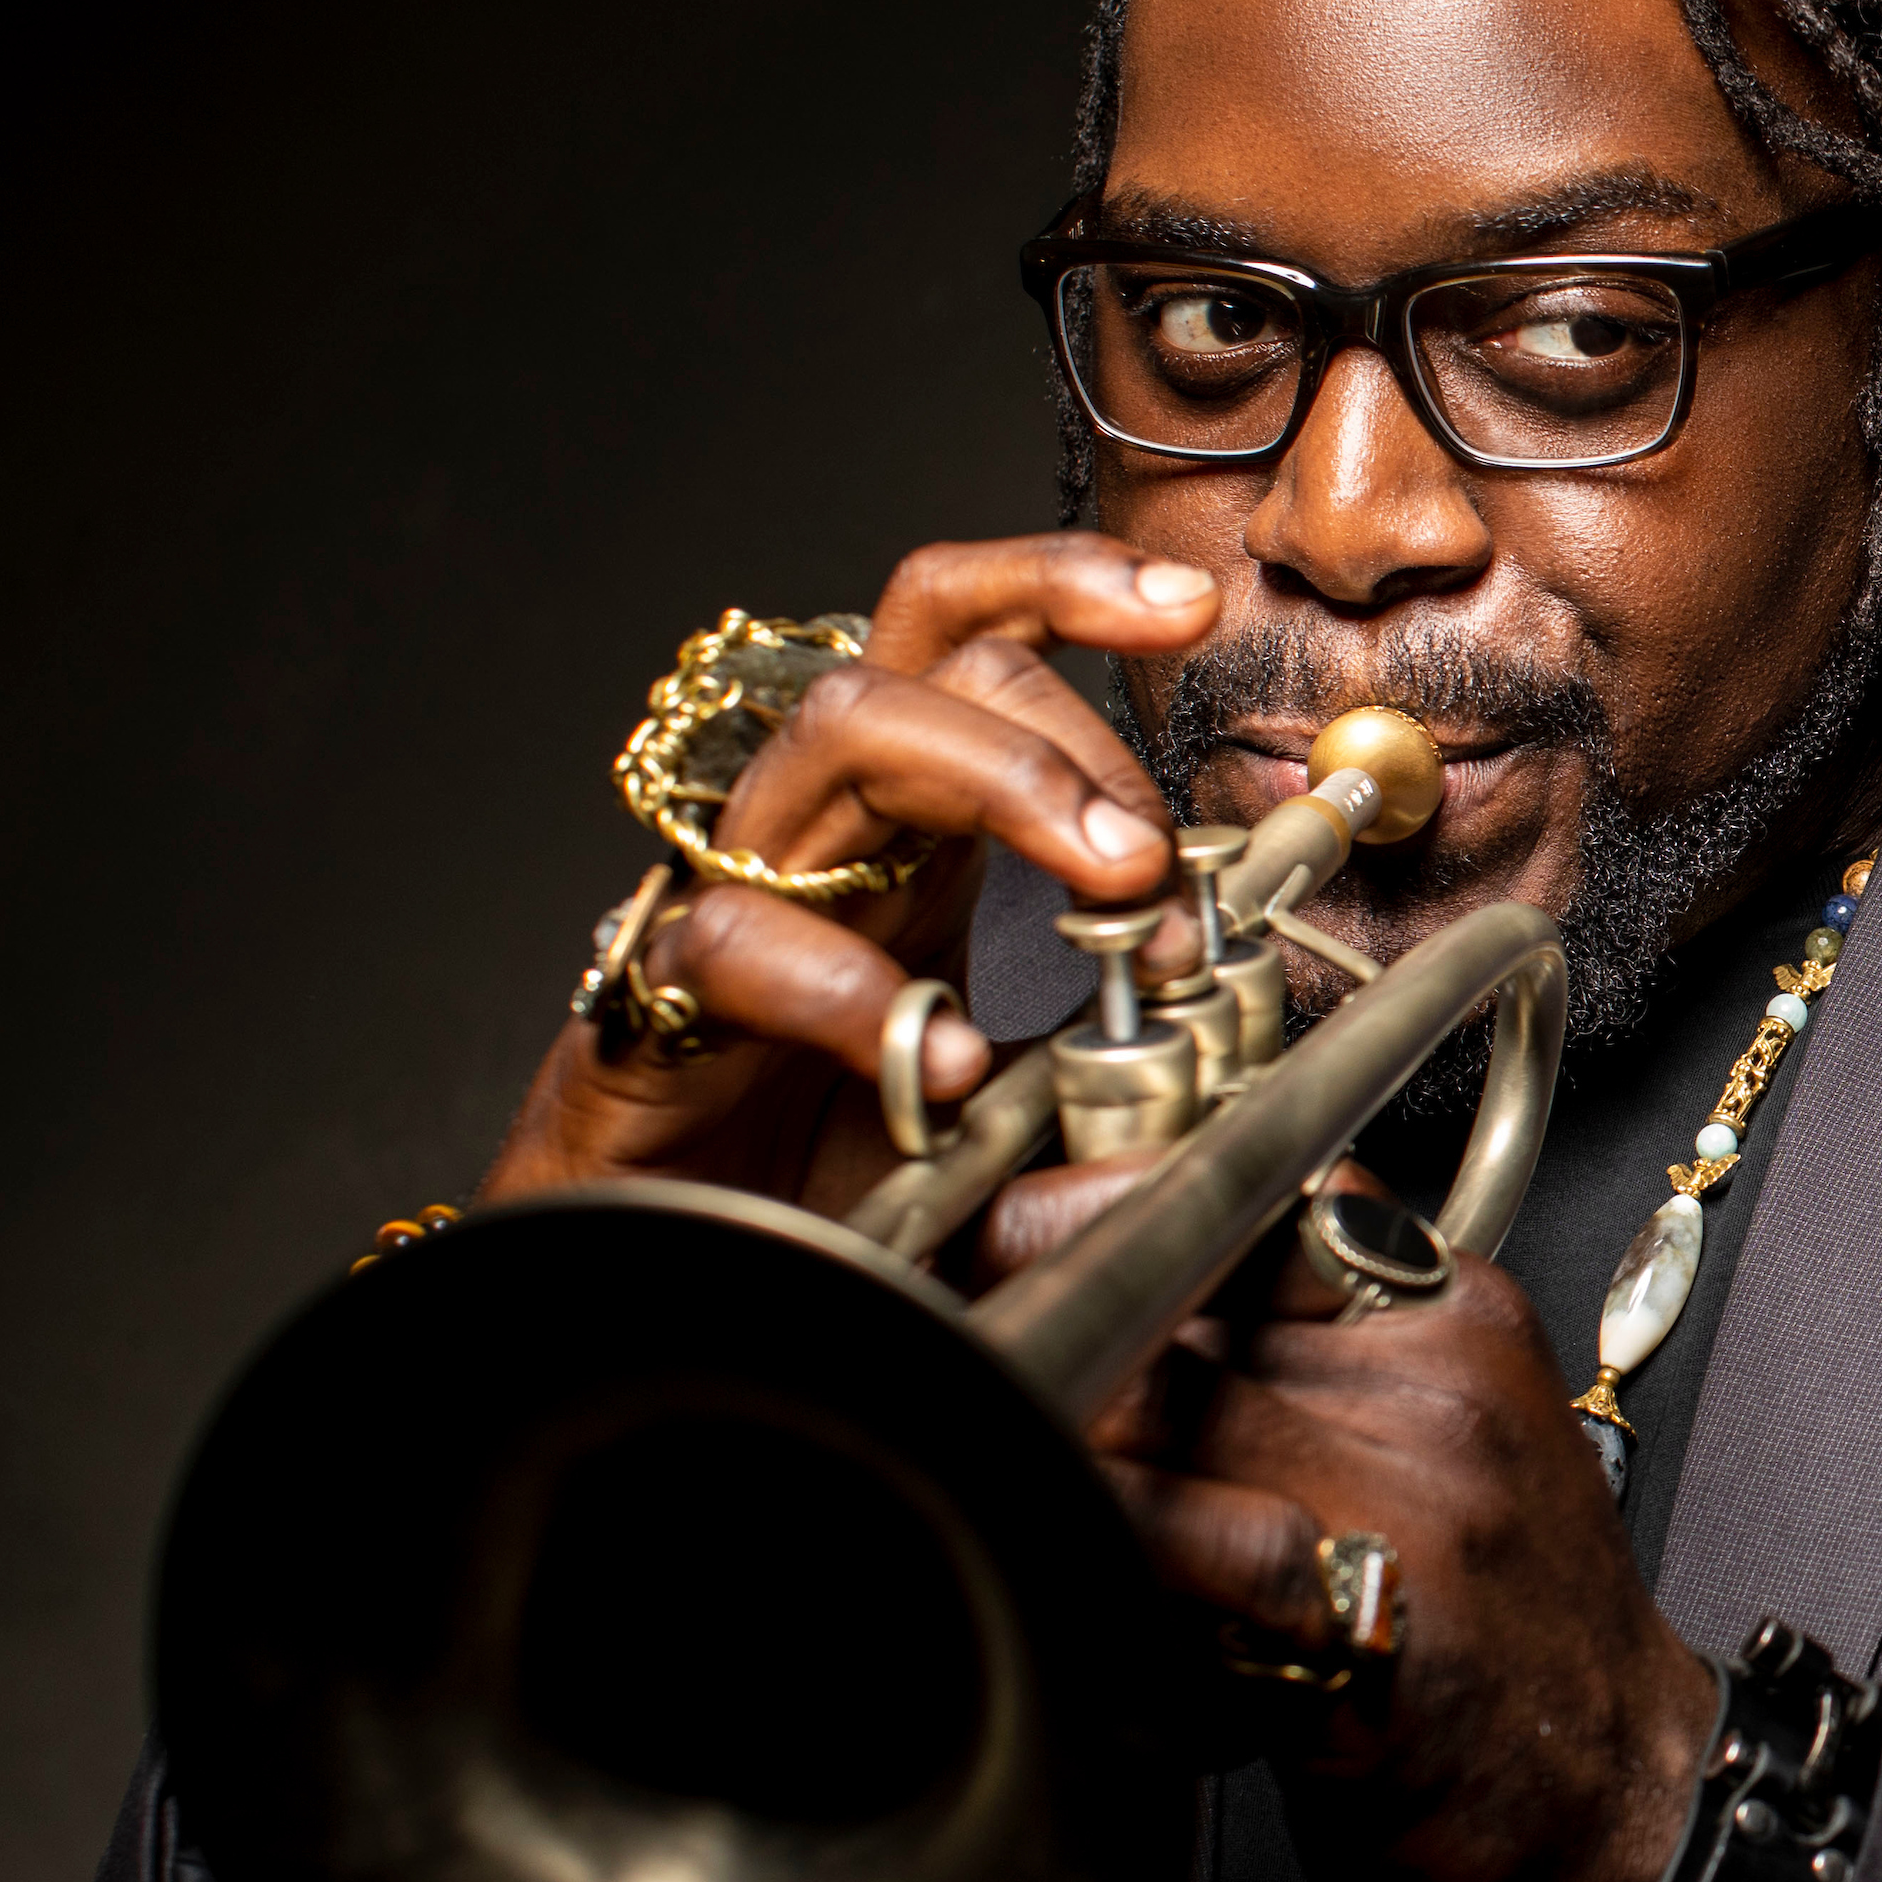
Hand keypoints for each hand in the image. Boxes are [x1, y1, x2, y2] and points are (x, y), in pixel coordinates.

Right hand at [481, 536, 1219, 1208]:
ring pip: (840, 732)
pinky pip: (739, 935)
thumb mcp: (1020, 1151)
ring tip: (1108, 884)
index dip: (1070, 592)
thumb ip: (1118, 1129)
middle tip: (1154, 858)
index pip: (971, 643)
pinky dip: (852, 985)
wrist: (673, 1288)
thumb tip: (1222, 1138)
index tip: (1190, 609)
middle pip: (923, 663)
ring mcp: (740, 900)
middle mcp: (829, 840)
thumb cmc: (829, 1192)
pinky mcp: (659, 1000)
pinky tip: (937, 1060)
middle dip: (1067, 728)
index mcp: (915, 841)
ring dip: (1000, 778)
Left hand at [1025, 1161, 1711, 1881]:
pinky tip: (1037, 1550)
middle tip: (941, 1349)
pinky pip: (1184, 1538)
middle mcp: (1439, 1384)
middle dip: (1041, 1316)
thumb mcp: (1448, 1448)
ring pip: (1161, 1402)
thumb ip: (1319, 1366)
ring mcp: (1416, 1496)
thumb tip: (1142, 1301)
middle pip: (1183, 1294)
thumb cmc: (1511, 1649)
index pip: (1259, 1195)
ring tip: (963, 1449)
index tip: (1007, 1233)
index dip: (1107, 1207)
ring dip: (1039, 1426)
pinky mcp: (1375, 1622)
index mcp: (1457, 1318)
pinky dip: (1089, 1534)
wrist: (1624, 1813)